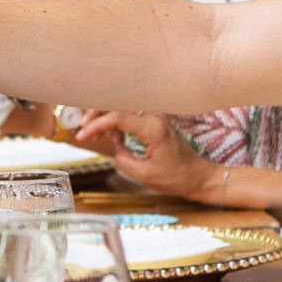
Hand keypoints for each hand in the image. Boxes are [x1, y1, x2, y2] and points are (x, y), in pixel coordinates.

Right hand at [72, 109, 214, 199]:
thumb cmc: (177, 178)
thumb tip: (115, 144)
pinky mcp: (155, 121)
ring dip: (105, 116)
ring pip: (123, 107)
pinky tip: (109, 133)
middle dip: (97, 113)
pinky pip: (131, 114)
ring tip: (92, 132)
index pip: (117, 117)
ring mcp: (156, 117)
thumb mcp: (144, 174)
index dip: (96, 125)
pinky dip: (116, 120)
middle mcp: (154, 116)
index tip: (82, 136)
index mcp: (153, 128)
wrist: (199, 177)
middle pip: (118, 104)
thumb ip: (123, 157)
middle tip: (83, 128)